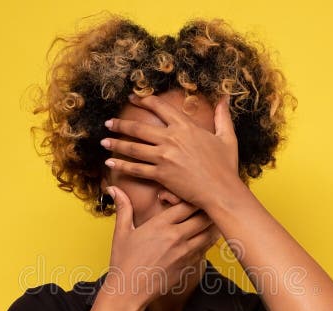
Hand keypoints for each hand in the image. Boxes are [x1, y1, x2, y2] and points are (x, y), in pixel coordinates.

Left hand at [101, 93, 242, 210]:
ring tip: (104, 141)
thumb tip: (225, 98)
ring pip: (134, 148)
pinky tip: (110, 163)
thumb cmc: (226, 166)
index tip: (133, 97)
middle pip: (139, 128)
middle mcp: (172, 139)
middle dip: (121, 125)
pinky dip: (122, 165)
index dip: (144, 100)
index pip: (160, 107)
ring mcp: (164, 157)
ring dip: (116, 144)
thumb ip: (222, 116)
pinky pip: (137, 169)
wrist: (222, 191)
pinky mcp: (161, 175)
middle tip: (109, 123)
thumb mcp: (227, 137)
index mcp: (186, 127)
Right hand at [102, 185, 220, 307]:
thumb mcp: (121, 232)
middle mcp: (176, 237)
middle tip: (209, 205)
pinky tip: (206, 236)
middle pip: (203, 217)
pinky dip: (208, 241)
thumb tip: (113, 188)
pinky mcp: (189, 266)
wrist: (129, 292)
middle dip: (207, 210)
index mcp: (160, 225)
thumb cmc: (123, 261)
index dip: (193, 198)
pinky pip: (205, 250)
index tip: (194, 195)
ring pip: (209, 233)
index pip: (186, 204)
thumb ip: (123, 207)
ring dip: (211, 225)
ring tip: (213, 218)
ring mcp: (185, 253)